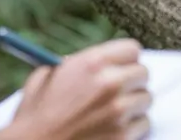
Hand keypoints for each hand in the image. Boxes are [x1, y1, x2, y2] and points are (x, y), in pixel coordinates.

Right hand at [0, 39, 151, 139]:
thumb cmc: (35, 115)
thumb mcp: (47, 76)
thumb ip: (77, 64)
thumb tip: (100, 60)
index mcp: (92, 62)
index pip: (132, 49)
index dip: (126, 59)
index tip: (121, 67)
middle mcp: (110, 83)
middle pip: (143, 73)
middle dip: (131, 81)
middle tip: (119, 90)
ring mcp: (119, 111)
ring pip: (146, 99)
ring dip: (133, 105)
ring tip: (111, 112)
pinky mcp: (123, 135)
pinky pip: (143, 123)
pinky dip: (132, 127)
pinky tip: (112, 129)